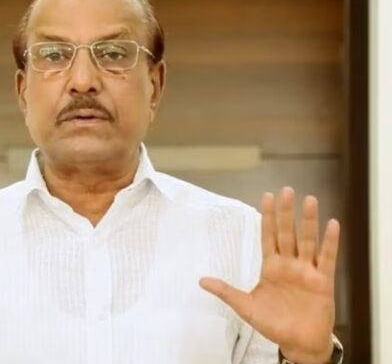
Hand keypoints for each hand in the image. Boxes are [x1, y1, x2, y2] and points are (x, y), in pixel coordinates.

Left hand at [199, 187, 339, 363]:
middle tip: (285, 190)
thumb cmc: (273, 324)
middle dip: (286, 212)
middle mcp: (289, 264)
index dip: (268, 217)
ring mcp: (307, 271)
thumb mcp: (245, 306)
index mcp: (271, 267)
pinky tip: (332, 225)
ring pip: (307, 241)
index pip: (268, 236)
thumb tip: (201, 281)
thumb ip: (226, 291)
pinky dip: (330, 242)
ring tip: (310, 200)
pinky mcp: (323, 282)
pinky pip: (328, 259)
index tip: (266, 196)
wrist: (297, 343)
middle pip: (287, 233)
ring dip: (309, 221)